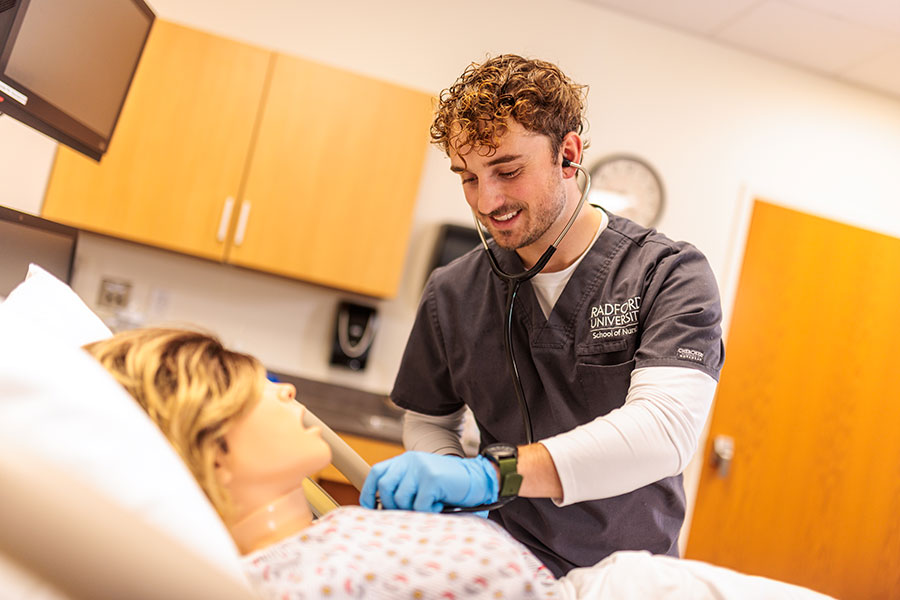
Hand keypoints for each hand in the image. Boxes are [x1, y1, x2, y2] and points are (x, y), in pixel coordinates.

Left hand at [359, 451, 497, 512]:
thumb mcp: (422, 481)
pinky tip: (440, 504)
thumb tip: (381, 509)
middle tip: (410, 511)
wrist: (480, 478)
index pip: (377, 473)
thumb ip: (405, 487)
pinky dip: (429, 510)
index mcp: (406, 460)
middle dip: (393, 506)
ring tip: (430, 505)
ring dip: (413, 509)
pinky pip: (419, 505)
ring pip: (401, 499)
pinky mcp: (431, 478)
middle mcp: (410, 461)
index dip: (369, 491)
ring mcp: (421, 468)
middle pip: (386, 488)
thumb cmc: (450, 486)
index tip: (369, 508)